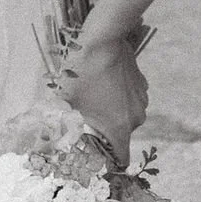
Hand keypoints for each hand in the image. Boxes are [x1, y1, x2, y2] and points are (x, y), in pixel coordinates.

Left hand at [60, 26, 149, 162]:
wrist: (102, 39)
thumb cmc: (82, 73)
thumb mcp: (69, 101)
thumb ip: (67, 123)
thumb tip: (58, 135)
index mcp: (119, 127)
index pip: (122, 159)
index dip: (110, 162)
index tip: (97, 158)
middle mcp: (136, 118)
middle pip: (121, 135)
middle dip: (106, 131)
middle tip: (87, 119)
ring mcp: (141, 99)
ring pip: (126, 116)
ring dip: (112, 112)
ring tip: (94, 96)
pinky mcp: (142, 84)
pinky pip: (130, 99)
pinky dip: (119, 97)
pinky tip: (104, 82)